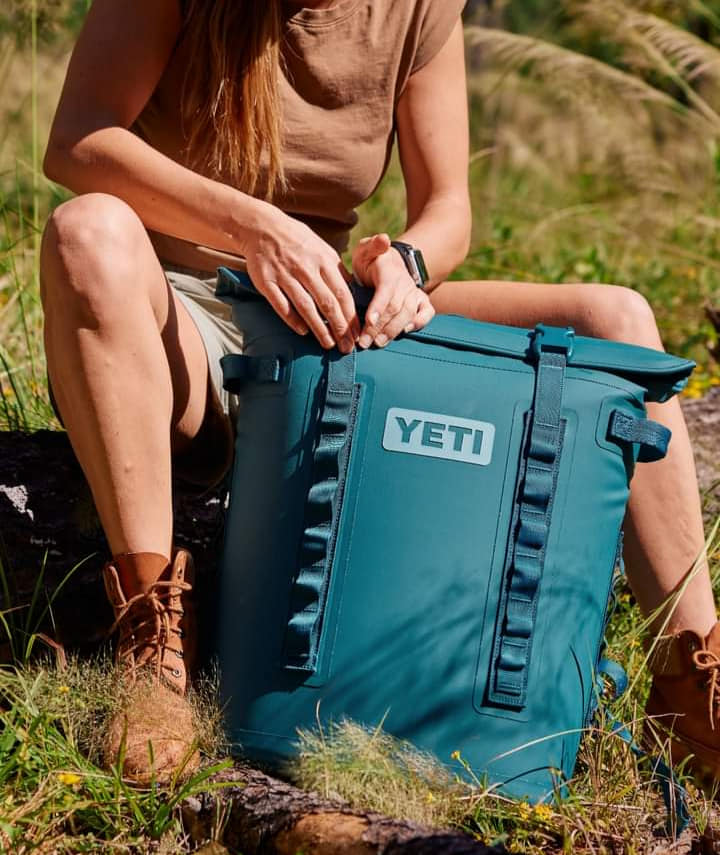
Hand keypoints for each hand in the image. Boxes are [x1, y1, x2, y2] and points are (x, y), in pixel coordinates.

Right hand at [242, 207, 359, 352]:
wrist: (261, 226)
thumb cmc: (297, 241)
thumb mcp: (322, 248)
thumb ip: (337, 271)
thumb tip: (353, 293)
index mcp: (323, 259)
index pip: (342, 293)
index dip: (351, 316)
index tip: (358, 333)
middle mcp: (305, 267)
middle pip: (327, 303)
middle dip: (340, 328)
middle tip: (346, 346)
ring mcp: (285, 275)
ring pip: (306, 307)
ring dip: (319, 329)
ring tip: (328, 344)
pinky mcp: (266, 281)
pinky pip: (281, 305)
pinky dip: (292, 320)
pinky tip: (303, 331)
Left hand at [352, 233, 434, 348]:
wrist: (390, 263)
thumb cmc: (371, 261)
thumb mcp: (366, 250)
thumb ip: (372, 246)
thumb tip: (383, 239)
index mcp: (389, 270)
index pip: (386, 290)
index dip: (378, 307)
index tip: (368, 322)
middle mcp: (404, 282)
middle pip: (395, 307)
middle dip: (379, 327)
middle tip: (364, 342)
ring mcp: (413, 292)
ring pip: (407, 314)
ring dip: (393, 330)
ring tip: (378, 343)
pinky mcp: (420, 301)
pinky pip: (427, 312)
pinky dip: (420, 323)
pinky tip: (406, 332)